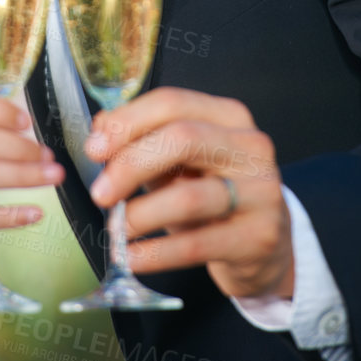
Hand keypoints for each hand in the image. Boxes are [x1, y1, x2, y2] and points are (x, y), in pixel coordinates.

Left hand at [85, 87, 292, 300]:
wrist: (266, 244)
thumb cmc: (215, 194)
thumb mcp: (181, 162)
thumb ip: (143, 141)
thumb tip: (100, 130)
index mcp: (228, 117)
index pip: (172, 104)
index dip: (127, 123)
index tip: (94, 149)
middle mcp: (250, 147)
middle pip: (182, 139)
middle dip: (131, 165)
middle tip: (101, 193)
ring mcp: (261, 192)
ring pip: (189, 196)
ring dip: (141, 214)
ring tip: (117, 230)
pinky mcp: (259, 237)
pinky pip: (197, 245)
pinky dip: (156, 253)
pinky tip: (133, 257)